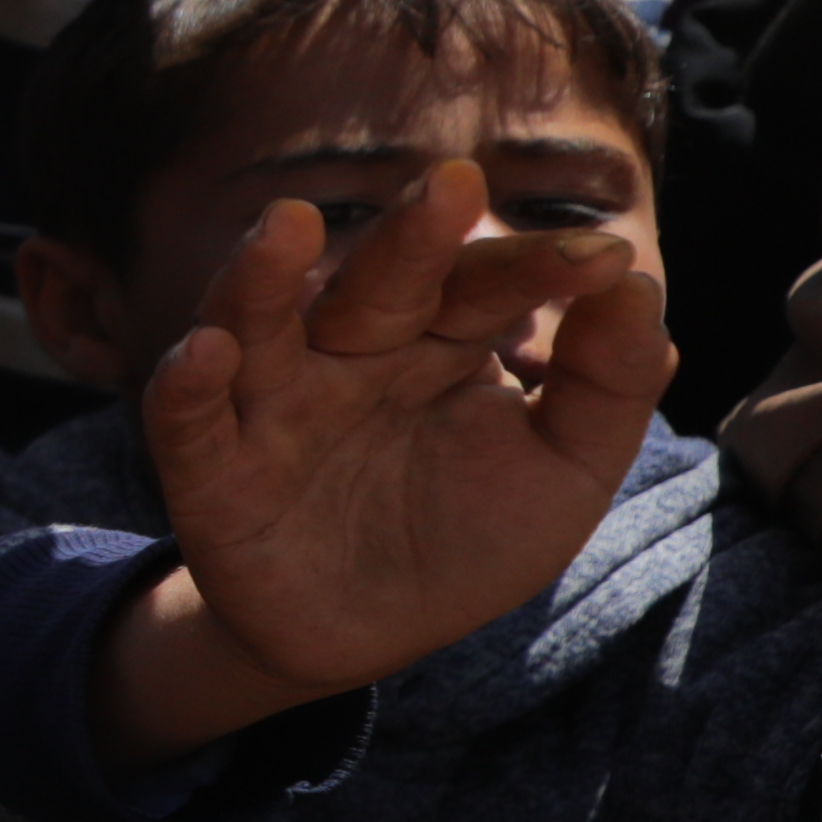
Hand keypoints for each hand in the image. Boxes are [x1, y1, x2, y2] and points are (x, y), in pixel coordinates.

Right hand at [114, 155, 665, 753]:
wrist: (372, 638)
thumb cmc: (468, 538)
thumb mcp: (563, 471)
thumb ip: (606, 385)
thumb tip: (636, 285)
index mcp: (437, 342)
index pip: (483, 288)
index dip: (535, 270)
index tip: (602, 259)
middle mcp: (349, 355)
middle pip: (376, 285)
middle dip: (411, 237)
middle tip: (454, 184)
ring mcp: (274, 407)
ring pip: (258, 324)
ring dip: (264, 274)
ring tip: (291, 224)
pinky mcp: (211, 473)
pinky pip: (188, 421)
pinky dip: (185, 386)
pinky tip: (204, 353)